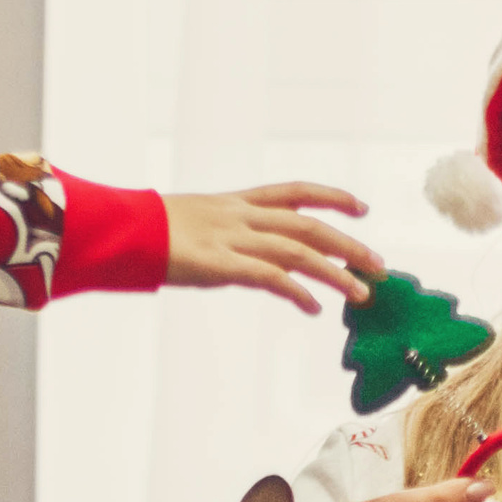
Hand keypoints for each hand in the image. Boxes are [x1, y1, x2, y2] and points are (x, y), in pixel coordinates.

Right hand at [162, 183, 383, 312]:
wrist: (122, 230)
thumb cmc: (149, 230)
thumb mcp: (195, 220)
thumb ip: (225, 231)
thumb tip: (241, 250)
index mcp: (237, 202)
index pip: (297, 192)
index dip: (333, 198)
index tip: (362, 208)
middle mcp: (242, 216)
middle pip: (309, 227)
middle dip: (349, 245)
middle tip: (378, 265)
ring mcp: (234, 239)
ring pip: (299, 252)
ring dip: (335, 273)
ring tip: (361, 293)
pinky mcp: (222, 264)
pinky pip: (270, 277)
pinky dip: (297, 292)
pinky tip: (313, 308)